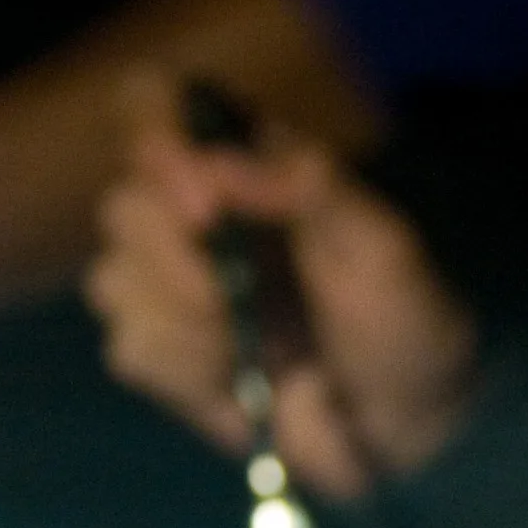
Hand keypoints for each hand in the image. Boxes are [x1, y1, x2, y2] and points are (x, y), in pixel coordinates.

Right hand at [83, 74, 474, 499]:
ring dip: (192, 322)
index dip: (151, 138)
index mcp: (243, 164)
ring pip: (114, 281)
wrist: (412, 421)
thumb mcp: (384, 246)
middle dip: (179, 258)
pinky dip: (190, 369)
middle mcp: (192, 216)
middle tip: (240, 296)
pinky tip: (242, 376)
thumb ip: (315, 190)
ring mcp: (169, 288)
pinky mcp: (164, 356)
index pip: (151, 105)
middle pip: (123, 205)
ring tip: (262, 343)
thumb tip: (220, 163)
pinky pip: (131, 348)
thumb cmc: (404, 317)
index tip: (201, 201)